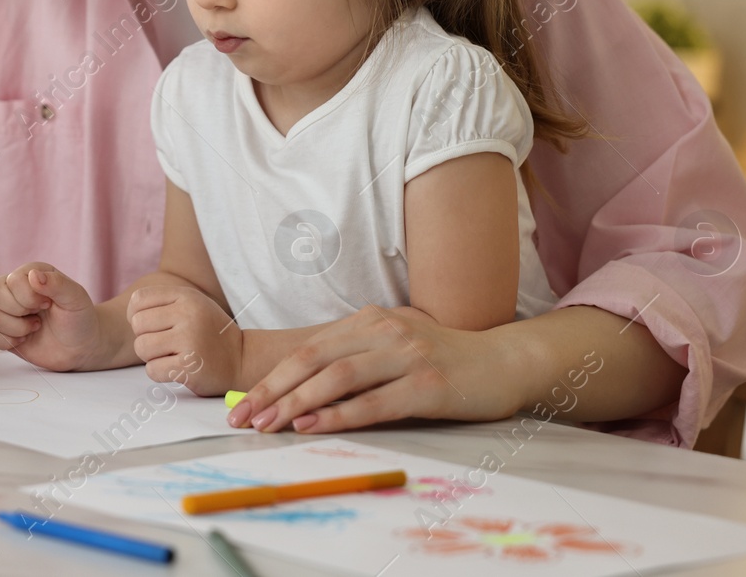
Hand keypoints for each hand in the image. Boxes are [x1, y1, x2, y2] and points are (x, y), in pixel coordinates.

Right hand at [0, 262, 104, 369]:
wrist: (81, 346)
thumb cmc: (79, 317)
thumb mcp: (75, 298)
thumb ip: (57, 284)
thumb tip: (33, 276)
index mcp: (31, 274)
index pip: (12, 280)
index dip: (28, 296)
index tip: (48, 304)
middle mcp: (15, 290)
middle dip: (18, 310)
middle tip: (39, 315)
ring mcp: (8, 312)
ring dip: (16, 328)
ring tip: (36, 327)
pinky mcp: (4, 333)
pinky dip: (5, 341)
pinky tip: (24, 340)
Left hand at [127, 286, 239, 395]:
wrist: (242, 359)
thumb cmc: (210, 332)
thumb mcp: (192, 304)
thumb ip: (163, 303)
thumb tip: (130, 313)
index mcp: (186, 295)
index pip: (139, 299)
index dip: (135, 315)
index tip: (149, 327)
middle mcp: (188, 313)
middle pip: (138, 324)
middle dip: (144, 338)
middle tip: (163, 344)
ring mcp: (190, 339)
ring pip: (142, 347)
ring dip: (150, 357)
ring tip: (169, 356)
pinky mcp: (190, 366)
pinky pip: (152, 370)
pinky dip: (159, 373)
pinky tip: (175, 369)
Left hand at [229, 304, 521, 432]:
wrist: (504, 362)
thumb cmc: (442, 362)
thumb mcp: (391, 351)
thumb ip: (352, 362)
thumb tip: (298, 394)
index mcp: (368, 321)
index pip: (307, 350)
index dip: (270, 377)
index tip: (241, 403)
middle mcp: (384, 331)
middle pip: (314, 361)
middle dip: (272, 391)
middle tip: (242, 418)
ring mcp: (407, 355)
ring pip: (338, 378)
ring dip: (297, 402)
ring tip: (269, 424)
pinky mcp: (429, 384)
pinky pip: (375, 401)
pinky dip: (339, 414)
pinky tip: (313, 425)